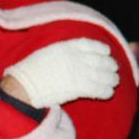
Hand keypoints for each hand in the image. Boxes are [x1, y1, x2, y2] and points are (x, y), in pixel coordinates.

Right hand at [3, 38, 119, 107]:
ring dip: (111, 79)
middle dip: (110, 65)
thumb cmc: (30, 71)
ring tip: (115, 82)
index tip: (107, 52)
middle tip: (114, 69)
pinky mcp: (78, 88)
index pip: (89, 45)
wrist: (23, 86)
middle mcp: (75, 57)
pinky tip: (108, 93)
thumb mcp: (47, 53)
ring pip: (102, 75)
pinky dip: (105, 91)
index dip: (101, 49)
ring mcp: (78, 72)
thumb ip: (63, 53)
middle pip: (100, 60)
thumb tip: (74, 58)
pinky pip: (98, 89)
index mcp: (66, 47)